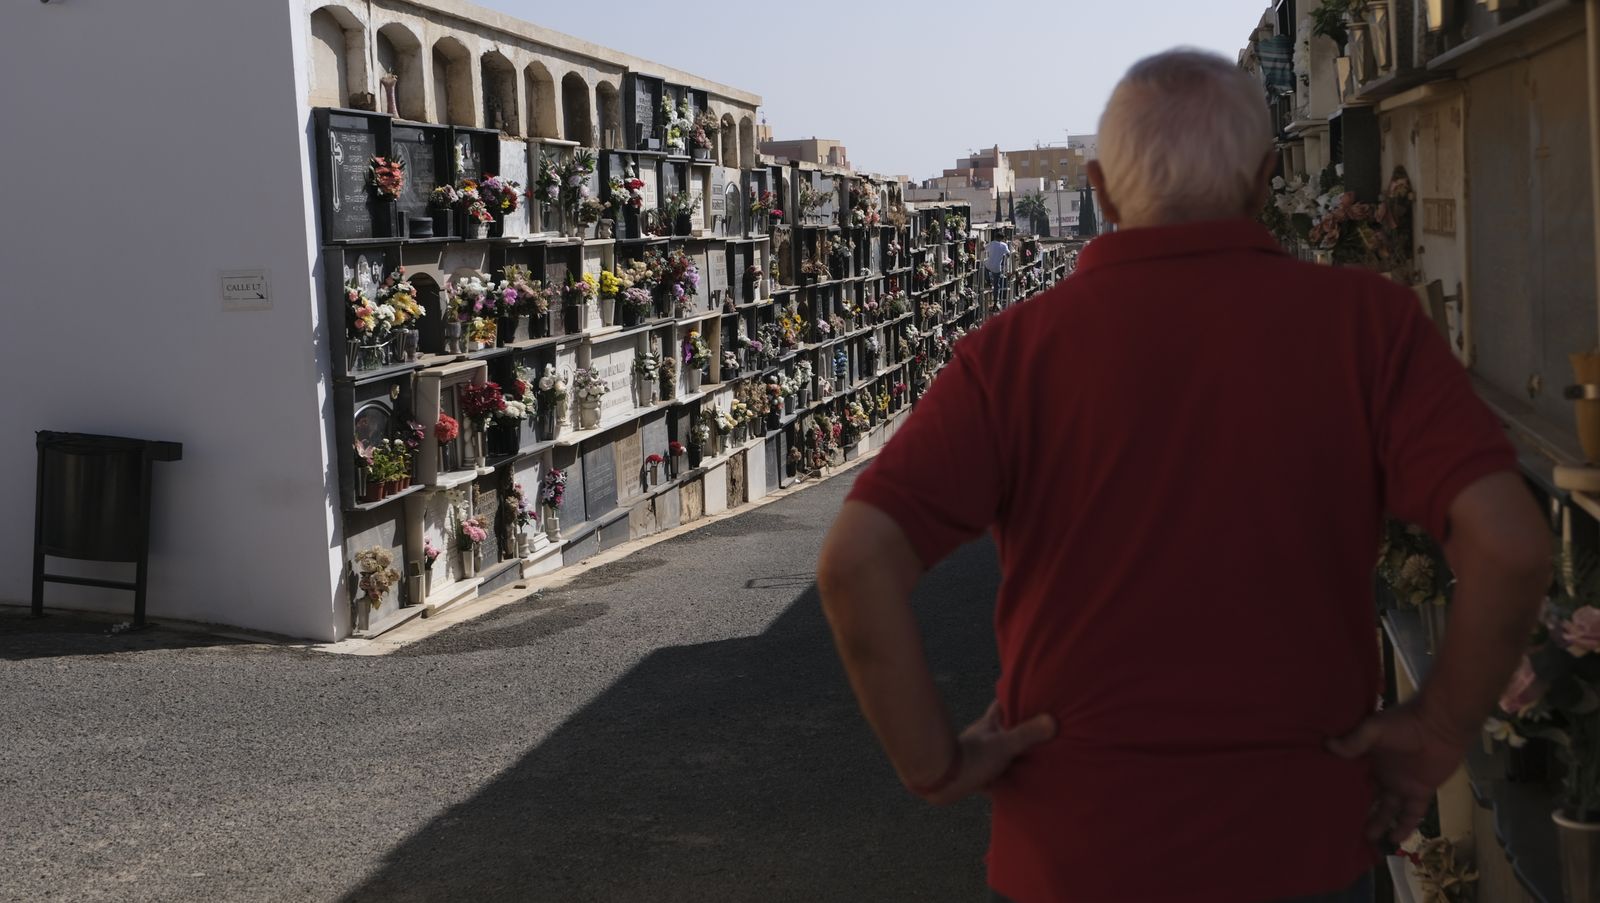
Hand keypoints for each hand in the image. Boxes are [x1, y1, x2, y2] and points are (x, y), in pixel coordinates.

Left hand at [922, 701, 1055, 805]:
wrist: (940, 779)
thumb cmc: (971, 758)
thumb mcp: (1004, 745)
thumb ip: (1027, 734)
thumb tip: (1053, 721)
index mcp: (988, 725)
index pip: (1001, 706)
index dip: (1012, 700)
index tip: (1026, 695)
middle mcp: (981, 737)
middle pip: (1000, 729)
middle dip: (1014, 729)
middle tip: (1033, 731)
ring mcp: (974, 755)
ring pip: (994, 751)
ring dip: (1007, 753)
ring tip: (1026, 759)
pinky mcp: (971, 775)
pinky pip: (991, 773)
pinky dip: (1000, 775)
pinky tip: (1007, 782)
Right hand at [1327, 702, 1470, 843]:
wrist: (1441, 725)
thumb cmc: (1405, 724)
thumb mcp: (1374, 730)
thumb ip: (1354, 741)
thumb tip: (1327, 746)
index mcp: (1369, 758)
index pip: (1352, 778)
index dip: (1341, 790)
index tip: (1324, 803)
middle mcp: (1383, 774)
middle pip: (1368, 797)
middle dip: (1357, 812)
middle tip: (1343, 829)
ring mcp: (1401, 785)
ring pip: (1387, 810)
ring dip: (1378, 824)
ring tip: (1366, 840)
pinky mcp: (1420, 792)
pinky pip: (1411, 814)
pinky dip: (1404, 827)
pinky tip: (1394, 840)